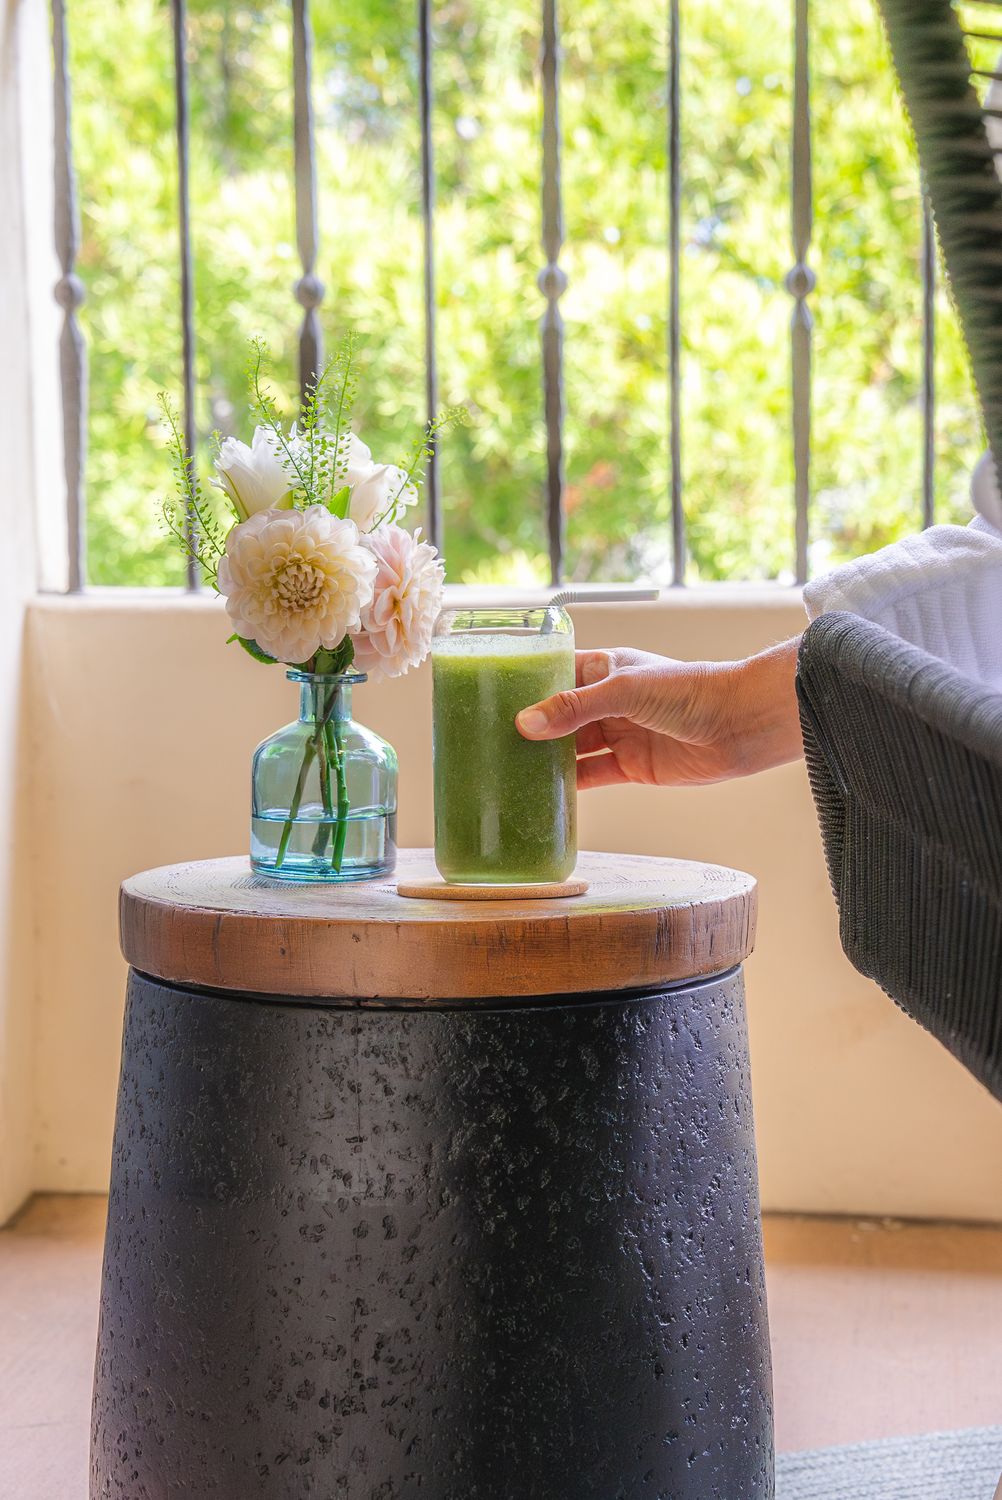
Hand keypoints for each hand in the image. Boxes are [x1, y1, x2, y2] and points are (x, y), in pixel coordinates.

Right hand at [515, 639, 802, 788]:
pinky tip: (542, 794)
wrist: (740, 724)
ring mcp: (619, 735)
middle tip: (488, 743)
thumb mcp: (624, 690)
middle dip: (529, 730)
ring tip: (506, 771)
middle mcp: (608, 702)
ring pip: (572, 749)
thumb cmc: (688, 690)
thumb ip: (574, 708)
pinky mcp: (632, 768)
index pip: (555, 675)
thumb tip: (525, 724)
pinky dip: (570, 787)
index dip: (526, 686)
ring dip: (545, 760)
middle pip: (559, 717)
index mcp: (604, 669)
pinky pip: (592, 777)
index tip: (490, 700)